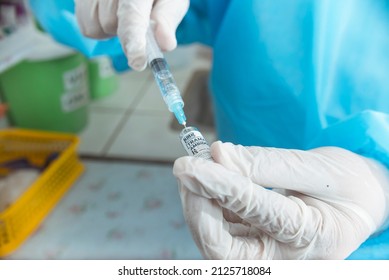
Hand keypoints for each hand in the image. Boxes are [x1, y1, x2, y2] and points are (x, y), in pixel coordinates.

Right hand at [75, 0, 188, 69]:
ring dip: (111, 30)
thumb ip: (167, 18)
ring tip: (123, 14)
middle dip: (125, 31)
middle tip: (139, 19)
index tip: (137, 61)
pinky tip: (111, 14)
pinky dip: (99, 28)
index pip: (131, 14)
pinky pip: (86, 26)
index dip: (133, 40)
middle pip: (110, 24)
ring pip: (95, 28)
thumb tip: (165, 43)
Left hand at [173, 141, 388, 258]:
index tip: (192, 164)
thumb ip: (266, 163)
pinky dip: (209, 204)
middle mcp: (286, 256)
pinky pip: (223, 229)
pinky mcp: (255, 244)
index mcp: (314, 236)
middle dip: (199, 211)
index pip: (259, 212)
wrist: (360, 202)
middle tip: (186, 172)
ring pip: (218, 242)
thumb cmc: (348, 183)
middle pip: (226, 250)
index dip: (222, 186)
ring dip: (198, 205)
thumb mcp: (318, 165)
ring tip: (193, 170)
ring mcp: (268, 253)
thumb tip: (218, 155)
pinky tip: (206, 179)